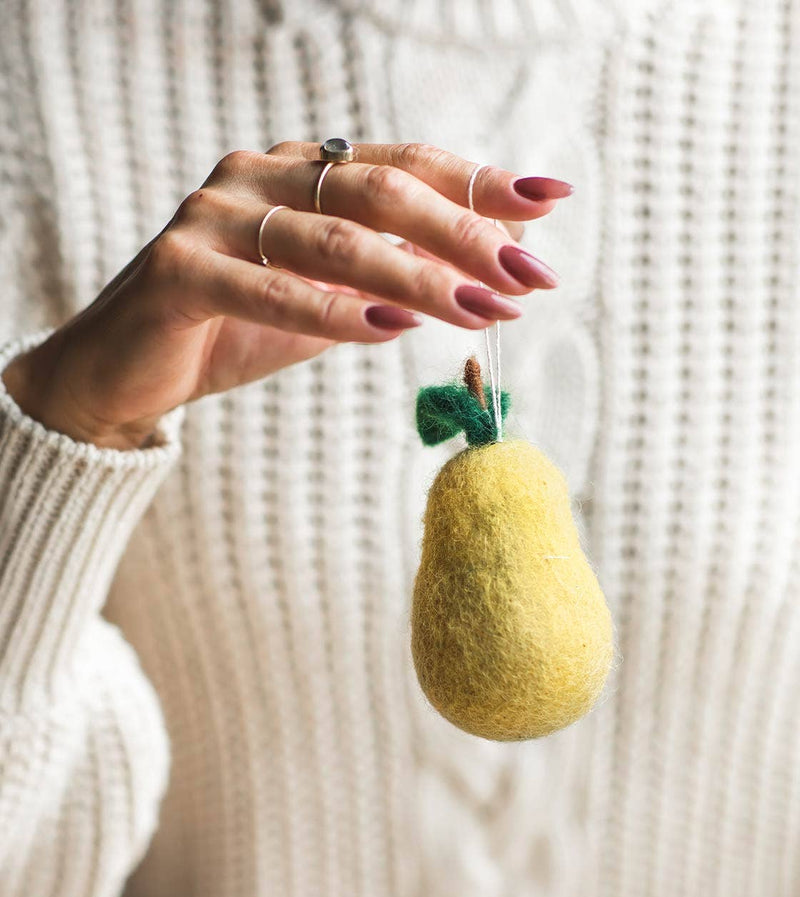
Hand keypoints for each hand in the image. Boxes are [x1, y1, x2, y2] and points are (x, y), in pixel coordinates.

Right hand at [2, 142, 569, 449]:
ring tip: (483, 309)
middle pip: (381, 191)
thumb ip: (391, 273)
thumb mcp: (328, 299)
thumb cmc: (235, 328)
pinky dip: (335, 312)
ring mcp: (214, 217)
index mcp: (298, 173)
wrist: (130, 370)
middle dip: (466, 235)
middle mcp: (259, 178)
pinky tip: (393, 330)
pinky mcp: (179, 270)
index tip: (549, 201)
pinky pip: (270, 289)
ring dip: (419, 278)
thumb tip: (487, 262)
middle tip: (530, 275)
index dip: (478, 182)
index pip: (404, 164)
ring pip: (335, 239)